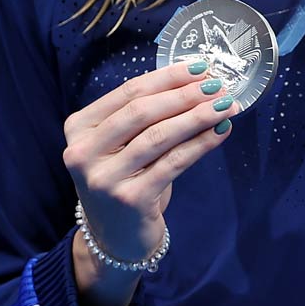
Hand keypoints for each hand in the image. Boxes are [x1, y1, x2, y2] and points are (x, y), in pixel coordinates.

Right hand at [61, 59, 235, 296]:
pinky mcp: (130, 198)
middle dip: (185, 94)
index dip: (167, 77)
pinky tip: (221, 131)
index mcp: (78, 128)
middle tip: (218, 85)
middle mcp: (83, 152)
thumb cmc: (123, 181)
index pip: (128, 93)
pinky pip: (173, 162)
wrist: (114, 238)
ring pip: (159, 135)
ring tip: (226, 106)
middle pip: (142, 111)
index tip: (200, 66)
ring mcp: (104, 177)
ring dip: (198, 116)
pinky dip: (201, 143)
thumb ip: (144, 116)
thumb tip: (196, 81)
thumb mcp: (121, 145)